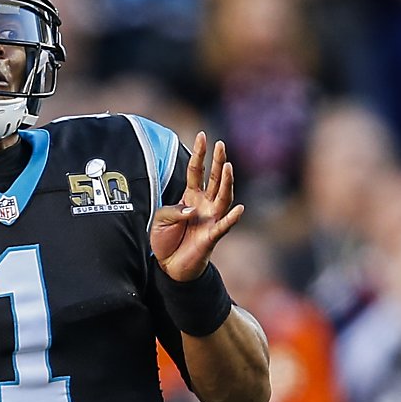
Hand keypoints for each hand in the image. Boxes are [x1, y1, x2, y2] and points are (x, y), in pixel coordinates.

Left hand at [150, 131, 244, 281]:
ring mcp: (211, 218)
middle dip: (218, 161)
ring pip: (223, 197)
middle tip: (220, 144)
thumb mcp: (160, 220)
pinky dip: (231, 218)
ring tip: (228, 167)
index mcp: (190, 196)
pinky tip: (240, 208)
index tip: (203, 135)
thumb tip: (191, 210)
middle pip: (215, 179)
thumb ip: (173, 211)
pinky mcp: (212, 236)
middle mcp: (204, 204)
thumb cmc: (166, 239)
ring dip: (227, 182)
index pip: (196, 171)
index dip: (199, 154)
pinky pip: (224, 225)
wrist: (169, 266)